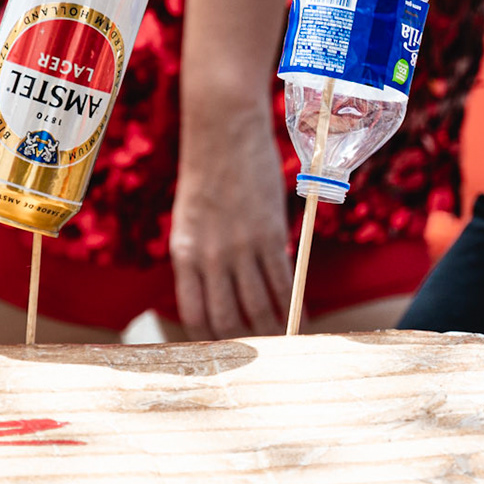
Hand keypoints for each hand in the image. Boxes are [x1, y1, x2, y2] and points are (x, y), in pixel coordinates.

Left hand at [169, 99, 291, 338]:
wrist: (223, 130)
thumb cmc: (208, 172)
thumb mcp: (193, 220)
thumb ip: (204, 256)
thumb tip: (229, 289)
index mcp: (183, 254)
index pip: (194, 315)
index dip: (212, 339)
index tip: (226, 349)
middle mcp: (209, 257)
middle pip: (227, 319)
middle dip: (245, 343)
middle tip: (260, 353)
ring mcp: (241, 247)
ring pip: (259, 307)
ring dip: (273, 329)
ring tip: (285, 338)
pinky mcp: (270, 235)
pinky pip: (283, 283)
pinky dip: (293, 304)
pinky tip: (301, 314)